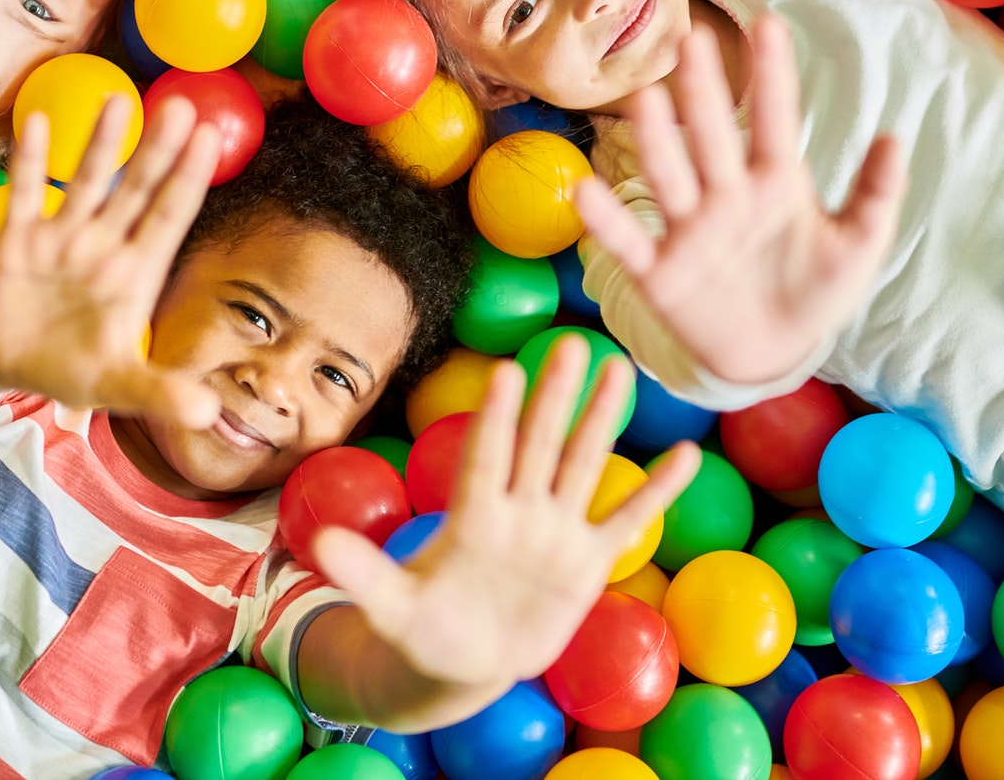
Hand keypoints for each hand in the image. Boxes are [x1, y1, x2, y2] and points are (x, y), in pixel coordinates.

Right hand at [0, 94, 221, 427]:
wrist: (10, 363)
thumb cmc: (76, 368)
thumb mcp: (119, 386)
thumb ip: (159, 393)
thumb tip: (204, 414)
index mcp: (136, 274)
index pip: (169, 218)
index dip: (189, 180)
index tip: (212, 138)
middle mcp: (104, 246)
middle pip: (136, 189)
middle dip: (158, 150)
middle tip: (184, 104)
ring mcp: (61, 238)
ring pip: (86, 182)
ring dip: (101, 144)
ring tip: (119, 101)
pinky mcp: (16, 241)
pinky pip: (23, 194)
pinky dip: (30, 163)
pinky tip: (36, 122)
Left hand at [310, 340, 699, 690]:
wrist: (462, 661)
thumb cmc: (422, 628)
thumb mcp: (389, 607)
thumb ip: (363, 572)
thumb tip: (317, 544)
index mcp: (472, 515)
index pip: (487, 456)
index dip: (496, 418)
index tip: (506, 371)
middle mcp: (517, 510)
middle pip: (539, 444)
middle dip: (556, 397)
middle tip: (573, 342)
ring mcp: (554, 531)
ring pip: (583, 465)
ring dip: (603, 420)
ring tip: (621, 369)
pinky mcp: (585, 562)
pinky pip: (627, 520)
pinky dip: (656, 491)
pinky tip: (686, 455)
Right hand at [575, 14, 907, 388]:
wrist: (775, 354)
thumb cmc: (815, 289)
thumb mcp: (857, 246)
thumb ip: (876, 195)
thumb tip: (894, 137)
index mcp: (776, 181)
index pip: (774, 119)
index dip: (772, 75)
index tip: (770, 24)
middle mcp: (727, 194)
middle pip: (712, 136)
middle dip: (704, 90)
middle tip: (693, 39)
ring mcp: (690, 229)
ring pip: (670, 177)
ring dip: (657, 141)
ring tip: (647, 99)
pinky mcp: (661, 272)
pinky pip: (630, 243)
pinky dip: (607, 221)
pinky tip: (586, 191)